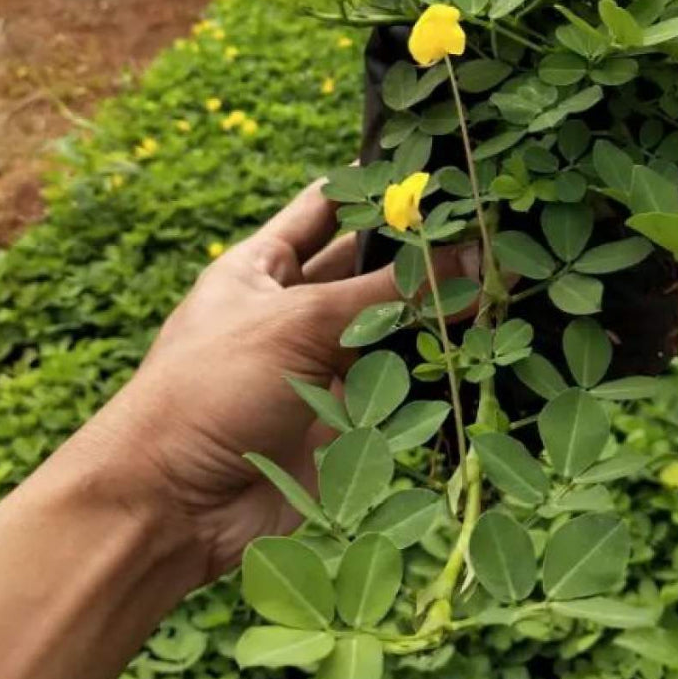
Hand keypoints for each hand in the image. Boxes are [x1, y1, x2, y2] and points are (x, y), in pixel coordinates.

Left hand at [94, 182, 478, 582]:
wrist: (175, 507)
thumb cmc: (212, 387)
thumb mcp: (299, 322)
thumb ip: (388, 292)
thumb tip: (470, 254)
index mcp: (263, 267)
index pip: (326, 206)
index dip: (374, 187)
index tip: (436, 170)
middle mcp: (295, 309)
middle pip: (369, 267)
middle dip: (419, 251)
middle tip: (487, 227)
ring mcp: (321, 363)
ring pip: (392, 324)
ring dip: (436, 307)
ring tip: (501, 275)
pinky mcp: (345, 415)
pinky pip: (399, 380)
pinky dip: (435, 364)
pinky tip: (483, 339)